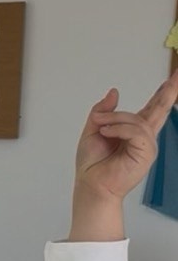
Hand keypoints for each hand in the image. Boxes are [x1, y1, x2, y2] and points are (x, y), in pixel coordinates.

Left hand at [75, 72, 177, 206]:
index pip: (152, 106)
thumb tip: (114, 92)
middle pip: (160, 109)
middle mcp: (144, 136)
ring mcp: (147, 144)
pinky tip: (106, 133)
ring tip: (101, 128)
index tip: (176, 76)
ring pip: (137, 120)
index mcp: (133, 129)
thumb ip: (103, 110)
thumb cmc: (92, 164)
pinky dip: (119, 129)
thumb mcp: (93, 130)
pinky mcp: (146, 153)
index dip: (164, 92)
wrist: (91, 185)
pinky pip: (136, 132)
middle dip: (170, 91)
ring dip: (115, 120)